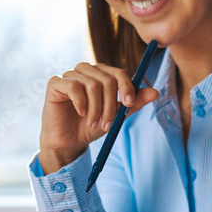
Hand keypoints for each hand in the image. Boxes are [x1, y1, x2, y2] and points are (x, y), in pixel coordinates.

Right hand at [39, 62, 158, 173]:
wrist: (69, 141)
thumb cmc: (90, 126)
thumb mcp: (116, 116)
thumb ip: (133, 103)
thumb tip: (155, 92)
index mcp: (102, 75)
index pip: (119, 73)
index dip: (126, 87)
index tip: (128, 105)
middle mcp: (87, 71)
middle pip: (107, 80)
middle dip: (110, 106)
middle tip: (107, 124)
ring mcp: (70, 75)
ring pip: (92, 85)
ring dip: (96, 109)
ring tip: (93, 123)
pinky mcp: (56, 83)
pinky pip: (73, 86)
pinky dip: (80, 102)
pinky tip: (80, 113)